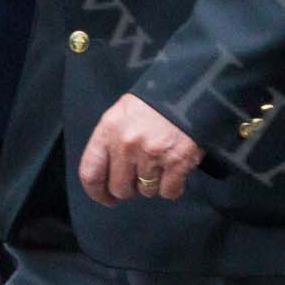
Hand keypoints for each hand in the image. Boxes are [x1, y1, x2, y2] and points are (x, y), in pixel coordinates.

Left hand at [78, 93, 204, 205]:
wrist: (193, 88)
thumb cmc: (156, 101)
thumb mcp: (123, 112)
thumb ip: (111, 140)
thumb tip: (107, 173)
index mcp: (109, 129)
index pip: (91, 173)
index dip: (97, 192)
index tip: (106, 197)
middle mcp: (127, 144)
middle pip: (119, 188)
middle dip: (130, 188)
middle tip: (141, 176)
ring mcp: (152, 154)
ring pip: (146, 191)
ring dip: (153, 184)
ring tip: (161, 164)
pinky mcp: (177, 161)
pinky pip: (169, 191)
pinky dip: (173, 187)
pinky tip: (176, 171)